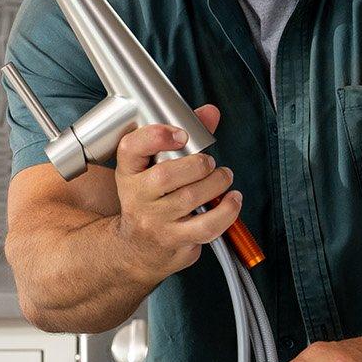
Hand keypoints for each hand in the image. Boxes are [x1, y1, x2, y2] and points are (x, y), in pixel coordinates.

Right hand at [112, 104, 241, 281]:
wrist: (136, 248)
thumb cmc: (151, 200)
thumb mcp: (155, 168)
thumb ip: (185, 137)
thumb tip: (210, 113)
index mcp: (129, 172)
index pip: (130, 149)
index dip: (156, 137)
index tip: (180, 134)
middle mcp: (137, 197)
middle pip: (167, 174)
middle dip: (199, 164)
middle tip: (210, 163)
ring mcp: (154, 221)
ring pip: (190, 197)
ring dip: (217, 183)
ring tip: (223, 178)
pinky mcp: (174, 240)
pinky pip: (206, 226)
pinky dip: (227, 211)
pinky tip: (233, 200)